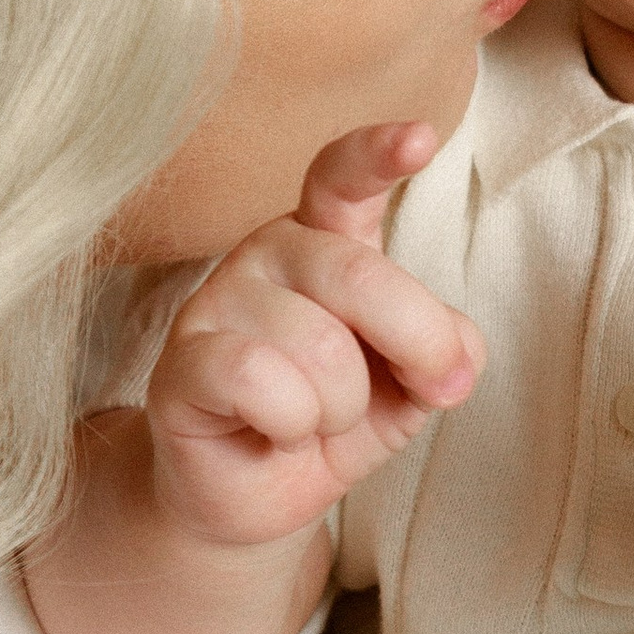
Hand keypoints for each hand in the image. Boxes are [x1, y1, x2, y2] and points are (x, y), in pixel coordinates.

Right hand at [145, 123, 481, 549]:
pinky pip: (257, 378)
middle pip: (358, 274)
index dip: (378, 155)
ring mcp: (216, 302)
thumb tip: (452, 359)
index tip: (419, 137)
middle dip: (415, 344)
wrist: (252, 496)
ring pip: (317, 343)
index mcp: (325, 239)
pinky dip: (290, 422)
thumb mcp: (410, 386)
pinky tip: (274, 431)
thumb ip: (444, 352)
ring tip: (312, 420)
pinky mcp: (181, 362)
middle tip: (427, 389)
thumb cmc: (329, 421)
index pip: (341, 178)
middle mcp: (268, 253)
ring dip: (340, 407)